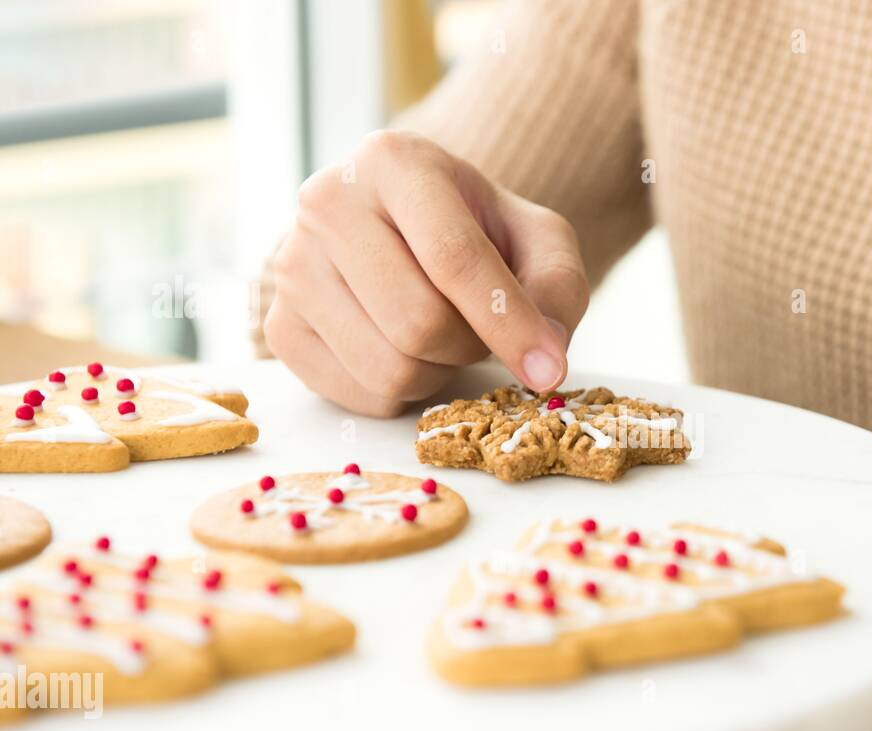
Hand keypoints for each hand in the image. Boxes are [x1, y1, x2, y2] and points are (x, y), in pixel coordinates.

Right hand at [264, 130, 587, 415]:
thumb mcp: (537, 239)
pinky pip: (360, 395)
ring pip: (389, 368)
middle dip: (470, 345)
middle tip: (479, 327)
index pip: (453, 258)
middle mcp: (327, 202)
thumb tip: (544, 353)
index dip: (508, 323)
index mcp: (393, 160)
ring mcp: (290, 266)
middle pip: (418, 323)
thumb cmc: (478, 233)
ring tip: (440, 332)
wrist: (405, 236)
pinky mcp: (280, 326)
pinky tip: (403, 348)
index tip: (547, 370)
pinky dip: (402, 391)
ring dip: (438, 371)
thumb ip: (557, 286)